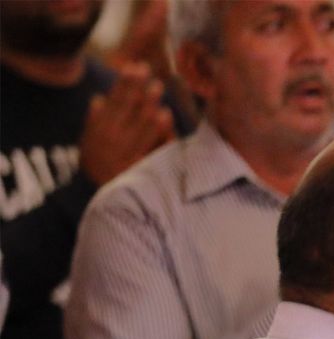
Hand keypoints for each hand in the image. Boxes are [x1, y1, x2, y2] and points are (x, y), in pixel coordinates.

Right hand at [79, 63, 172, 186]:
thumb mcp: (89, 143)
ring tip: (158, 87)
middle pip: (125, 107)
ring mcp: (124, 149)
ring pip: (138, 122)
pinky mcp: (136, 162)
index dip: (123, 83)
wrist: (99, 197)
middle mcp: (111, 136)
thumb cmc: (97, 166)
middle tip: (148, 71)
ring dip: (148, 102)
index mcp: (100, 128)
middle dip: (136, 88)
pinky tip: (165, 114)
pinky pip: (148, 143)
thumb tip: (98, 99)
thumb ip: (94, 121)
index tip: (133, 66)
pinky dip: (157, 128)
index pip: (113, 100)